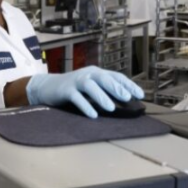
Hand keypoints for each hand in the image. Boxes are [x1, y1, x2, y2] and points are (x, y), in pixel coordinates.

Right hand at [26, 66, 143, 117]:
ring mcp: (76, 81)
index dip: (128, 84)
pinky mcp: (65, 90)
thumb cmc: (74, 88)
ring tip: (111, 108)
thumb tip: (125, 101)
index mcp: (97, 72)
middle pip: (104, 78)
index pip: (116, 76)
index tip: (140, 95)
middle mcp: (88, 74)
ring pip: (90, 86)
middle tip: (127, 98)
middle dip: (116, 88)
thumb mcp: (91, 87)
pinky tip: (93, 115)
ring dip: (101, 96)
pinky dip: (85, 106)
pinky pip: (76, 97)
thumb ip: (104, 91)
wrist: (47, 86)